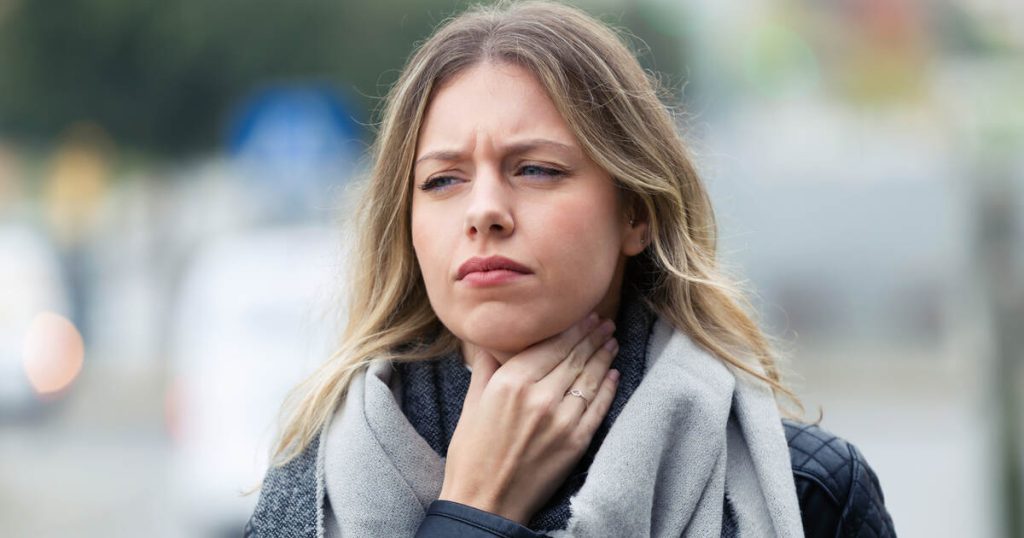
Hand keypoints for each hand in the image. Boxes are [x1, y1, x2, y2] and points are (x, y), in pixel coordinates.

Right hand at [437, 312, 620, 523]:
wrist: (484, 502)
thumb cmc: (471, 454)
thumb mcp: (471, 403)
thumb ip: (486, 368)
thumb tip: (491, 340)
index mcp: (510, 382)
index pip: (551, 344)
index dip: (572, 328)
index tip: (585, 316)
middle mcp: (539, 396)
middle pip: (574, 357)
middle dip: (593, 336)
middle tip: (605, 323)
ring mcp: (561, 420)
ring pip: (590, 378)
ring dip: (604, 356)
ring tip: (612, 342)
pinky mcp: (576, 442)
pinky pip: (598, 407)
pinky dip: (608, 387)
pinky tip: (613, 374)